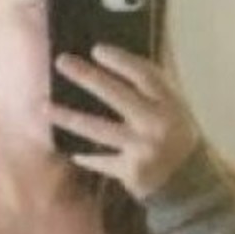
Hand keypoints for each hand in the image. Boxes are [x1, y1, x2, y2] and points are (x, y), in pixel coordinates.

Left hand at [46, 43, 200, 200]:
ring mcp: (142, 149)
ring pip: (98, 129)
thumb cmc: (177, 136)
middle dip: (87, 77)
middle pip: (116, 95)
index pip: (144, 74)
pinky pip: (101, 160)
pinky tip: (69, 148)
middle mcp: (155, 124)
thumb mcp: (176, 107)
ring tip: (43, 107)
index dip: (120, 60)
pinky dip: (86, 155)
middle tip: (61, 61)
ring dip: (68, 117)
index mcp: (170, 103)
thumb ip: (154, 85)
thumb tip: (123, 54)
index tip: (96, 49)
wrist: (191, 183)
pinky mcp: (130, 172)